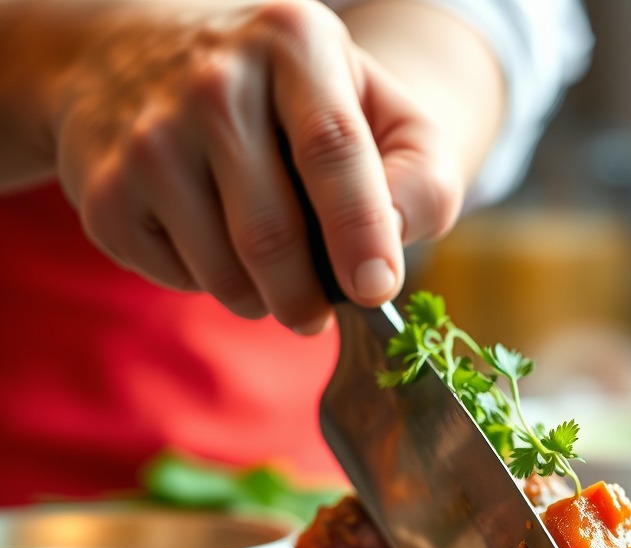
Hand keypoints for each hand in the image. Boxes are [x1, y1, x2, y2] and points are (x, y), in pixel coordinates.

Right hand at [46, 0, 464, 329]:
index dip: (359, 229)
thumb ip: (418, 175)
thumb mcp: (375, 107)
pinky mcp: (107, 191)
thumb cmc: (290, 102)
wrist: (140, 61)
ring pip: (226, 274)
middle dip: (307, 299)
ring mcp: (149, 136)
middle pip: (272, 234)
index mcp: (294, 43)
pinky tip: (209, 238)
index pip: (332, 149)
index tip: (376, 290)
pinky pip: (180, 280)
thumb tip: (391, 246)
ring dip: (261, 299)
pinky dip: (209, 284)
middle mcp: (212, 81)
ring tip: (267, 267)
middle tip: (318, 315)